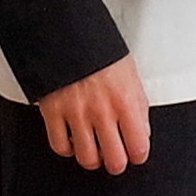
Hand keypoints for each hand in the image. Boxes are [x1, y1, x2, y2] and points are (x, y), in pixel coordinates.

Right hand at [38, 56, 152, 172]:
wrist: (67, 33)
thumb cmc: (100, 50)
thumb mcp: (130, 74)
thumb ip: (137, 106)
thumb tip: (142, 131)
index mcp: (126, 101)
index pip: (139, 147)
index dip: (138, 154)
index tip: (135, 153)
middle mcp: (102, 111)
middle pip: (114, 161)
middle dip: (116, 162)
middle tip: (114, 156)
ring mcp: (76, 114)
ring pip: (87, 158)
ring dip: (92, 158)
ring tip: (94, 149)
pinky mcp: (53, 113)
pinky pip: (60, 146)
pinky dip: (67, 148)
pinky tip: (72, 140)